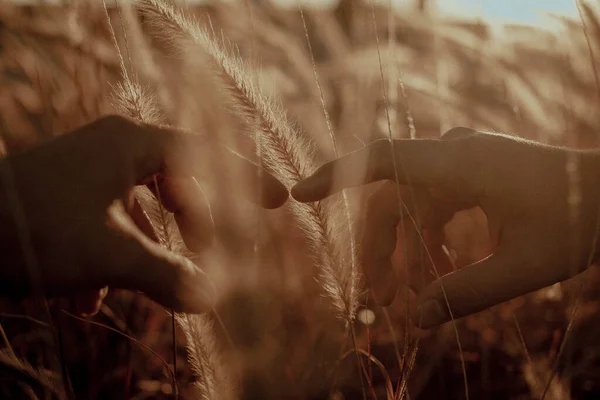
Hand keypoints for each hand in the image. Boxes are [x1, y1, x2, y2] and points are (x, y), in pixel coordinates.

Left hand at [0, 115, 287, 313]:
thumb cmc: (37, 228)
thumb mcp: (114, 254)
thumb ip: (169, 276)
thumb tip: (208, 301)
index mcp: (129, 144)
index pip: (204, 153)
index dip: (245, 176)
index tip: (277, 199)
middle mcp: (111, 151)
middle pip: (177, 184)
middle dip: (194, 228)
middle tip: (210, 259)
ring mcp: (87, 175)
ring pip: (141, 212)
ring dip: (151, 253)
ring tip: (152, 289)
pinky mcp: (67, 201)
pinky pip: (107, 226)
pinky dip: (111, 261)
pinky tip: (89, 301)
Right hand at [291, 128, 599, 327]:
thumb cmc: (578, 221)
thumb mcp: (521, 266)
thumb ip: (465, 293)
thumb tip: (418, 320)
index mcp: (459, 164)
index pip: (381, 160)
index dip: (335, 175)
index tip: (299, 194)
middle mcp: (455, 154)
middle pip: (394, 199)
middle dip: (382, 249)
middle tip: (378, 296)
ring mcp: (464, 160)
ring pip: (414, 204)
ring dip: (409, 248)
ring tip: (412, 294)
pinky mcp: (474, 170)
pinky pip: (437, 202)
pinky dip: (433, 236)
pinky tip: (442, 269)